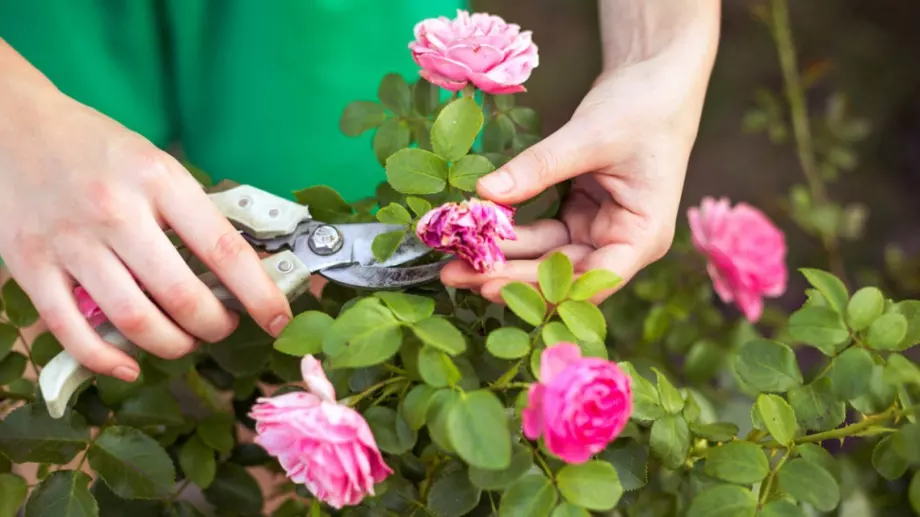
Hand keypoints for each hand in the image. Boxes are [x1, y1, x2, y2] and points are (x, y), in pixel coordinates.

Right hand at [0, 59, 290, 381]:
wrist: (14, 126)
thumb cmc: (98, 148)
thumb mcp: (158, 164)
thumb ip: (193, 213)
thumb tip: (244, 268)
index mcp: (159, 180)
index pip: (224, 250)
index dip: (259, 294)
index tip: (277, 318)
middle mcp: (116, 212)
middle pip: (182, 296)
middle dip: (216, 326)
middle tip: (224, 326)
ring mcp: (70, 242)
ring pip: (135, 321)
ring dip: (173, 345)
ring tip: (186, 340)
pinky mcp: (30, 265)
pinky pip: (73, 332)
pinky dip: (107, 360)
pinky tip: (130, 365)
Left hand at [441, 50, 712, 303]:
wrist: (655, 76)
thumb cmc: (642, 106)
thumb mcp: (589, 135)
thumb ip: (539, 167)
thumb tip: (485, 193)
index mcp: (642, 236)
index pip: (590, 280)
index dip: (540, 288)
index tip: (490, 285)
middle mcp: (622, 243)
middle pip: (561, 273)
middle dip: (507, 275)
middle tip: (453, 275)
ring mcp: (599, 231)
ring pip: (545, 256)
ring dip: (502, 257)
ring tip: (452, 261)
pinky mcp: (579, 215)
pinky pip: (540, 234)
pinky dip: (510, 233)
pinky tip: (475, 234)